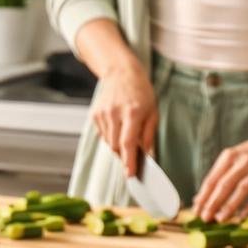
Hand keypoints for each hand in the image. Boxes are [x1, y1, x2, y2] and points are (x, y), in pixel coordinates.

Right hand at [90, 61, 157, 179]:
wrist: (121, 72)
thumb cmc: (141, 92)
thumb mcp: (152, 112)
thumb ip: (148, 136)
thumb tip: (147, 157)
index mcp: (133, 112)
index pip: (128, 143)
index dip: (129, 161)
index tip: (130, 174)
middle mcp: (115, 113)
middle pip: (116, 146)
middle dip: (124, 156)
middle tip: (132, 160)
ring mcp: (102, 113)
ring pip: (108, 142)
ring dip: (117, 147)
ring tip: (126, 137)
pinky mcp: (95, 114)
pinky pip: (102, 135)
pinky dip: (110, 137)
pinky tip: (117, 128)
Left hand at [193, 131, 247, 222]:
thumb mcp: (232, 158)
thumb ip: (217, 176)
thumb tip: (199, 199)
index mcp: (229, 157)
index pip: (212, 179)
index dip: (203, 196)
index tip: (195, 210)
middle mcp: (242, 162)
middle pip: (224, 185)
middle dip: (213, 203)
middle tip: (204, 217)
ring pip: (242, 190)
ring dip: (230, 206)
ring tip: (220, 219)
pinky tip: (241, 217)